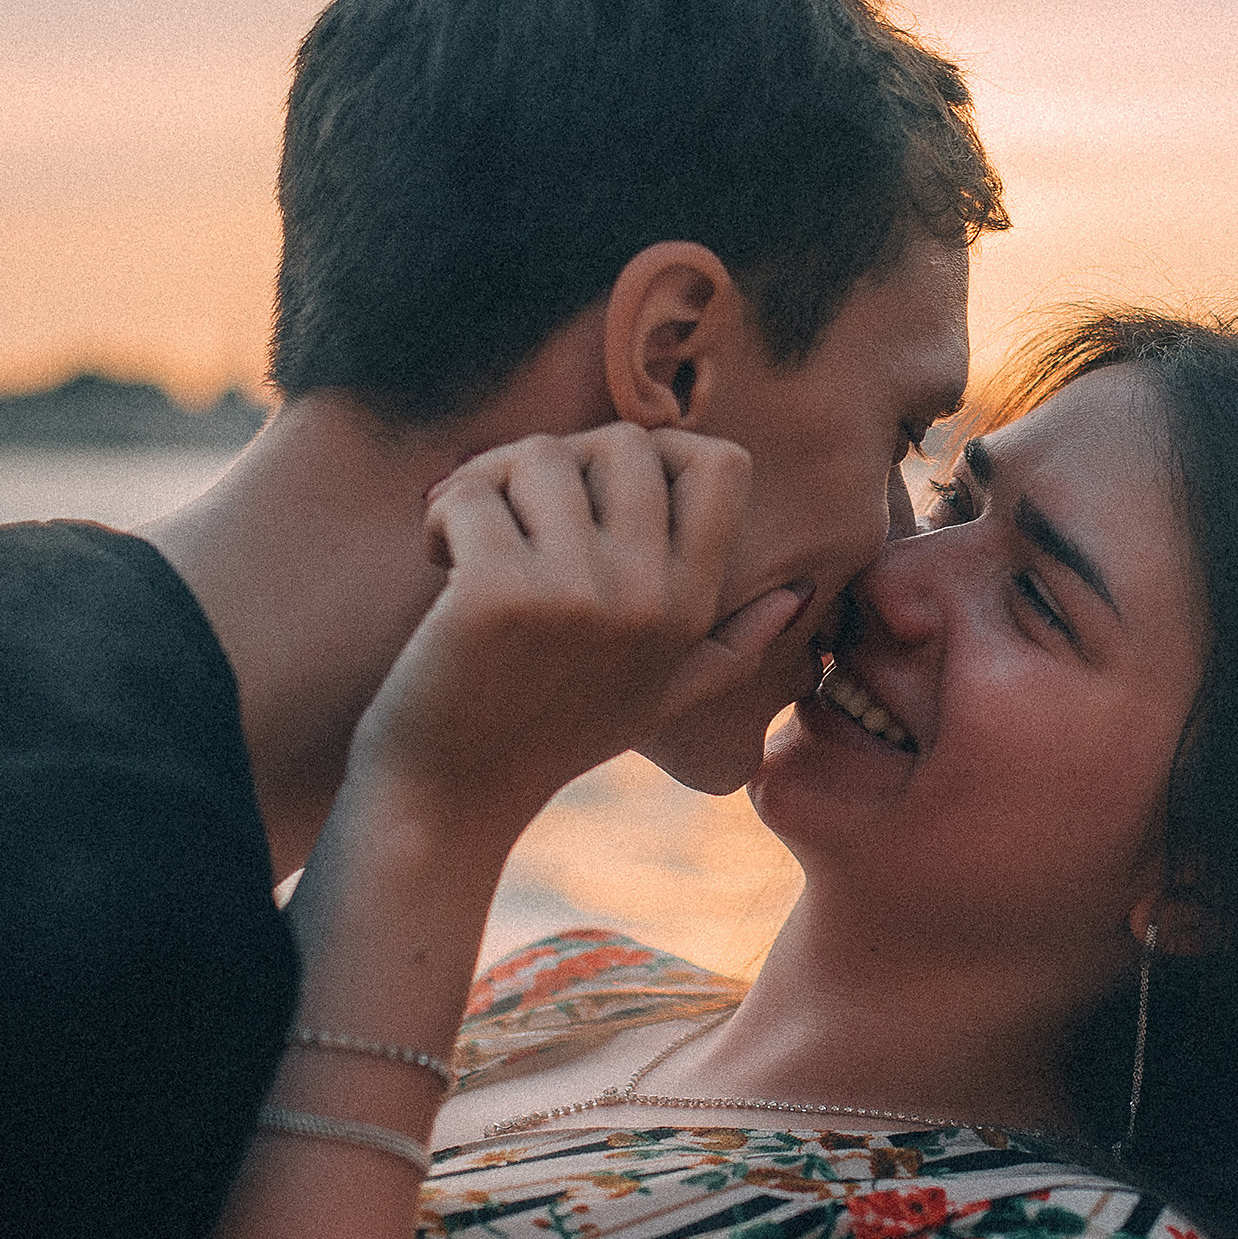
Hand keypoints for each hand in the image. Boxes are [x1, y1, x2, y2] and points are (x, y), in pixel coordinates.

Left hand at [346, 426, 805, 842]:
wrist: (454, 796)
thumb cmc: (549, 735)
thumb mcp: (658, 697)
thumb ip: (731, 648)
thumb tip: (798, 595)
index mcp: (691, 608)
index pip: (720, 465)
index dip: (657, 453)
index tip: (597, 492)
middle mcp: (647, 597)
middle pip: (624, 442)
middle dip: (559, 461)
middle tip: (518, 511)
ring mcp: (575, 594)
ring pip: (539, 454)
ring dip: (489, 484)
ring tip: (470, 542)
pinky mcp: (497, 594)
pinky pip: (470, 493)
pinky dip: (442, 514)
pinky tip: (439, 561)